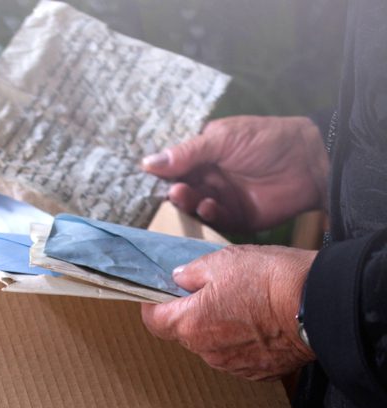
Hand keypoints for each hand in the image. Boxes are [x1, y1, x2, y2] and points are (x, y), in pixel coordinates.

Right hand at [141, 116, 328, 232]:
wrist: (308, 162)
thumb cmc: (266, 141)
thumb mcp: (223, 138)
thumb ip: (186, 153)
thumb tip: (147, 163)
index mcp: (203, 156)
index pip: (174, 167)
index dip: (160, 174)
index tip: (146, 179)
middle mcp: (209, 178)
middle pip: (180, 189)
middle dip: (174, 191)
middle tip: (174, 189)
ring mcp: (222, 198)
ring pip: (193, 206)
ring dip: (187, 202)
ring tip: (186, 195)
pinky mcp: (235, 217)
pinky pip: (213, 220)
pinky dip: (208, 215)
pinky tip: (210, 206)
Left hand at [141, 245, 315, 380]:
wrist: (321, 305)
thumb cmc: (271, 280)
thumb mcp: (224, 260)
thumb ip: (193, 273)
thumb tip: (179, 279)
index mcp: (190, 324)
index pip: (154, 321)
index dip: (155, 305)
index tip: (163, 294)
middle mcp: (206, 351)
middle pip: (184, 333)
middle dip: (192, 313)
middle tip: (213, 292)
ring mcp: (232, 365)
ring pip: (212, 346)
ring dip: (219, 328)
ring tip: (245, 306)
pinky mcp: (258, 372)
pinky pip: (239, 356)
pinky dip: (244, 342)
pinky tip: (262, 324)